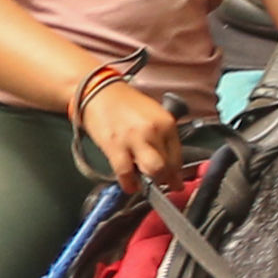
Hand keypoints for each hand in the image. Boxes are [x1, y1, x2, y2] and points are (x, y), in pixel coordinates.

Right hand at [79, 77, 186, 194]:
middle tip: (161, 184)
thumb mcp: (154, 115)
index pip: (178, 157)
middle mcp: (153, 131)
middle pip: (167, 167)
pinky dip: (129, 184)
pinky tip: (130, 185)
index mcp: (166, 123)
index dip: (176, 174)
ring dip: (149, 183)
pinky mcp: (115, 147)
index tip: (175, 182)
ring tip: (144, 184)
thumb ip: (163, 138)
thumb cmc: (126, 104)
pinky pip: (126, 174)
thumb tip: (169, 163)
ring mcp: (134, 139)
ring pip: (151, 172)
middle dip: (165, 180)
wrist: (99, 92)